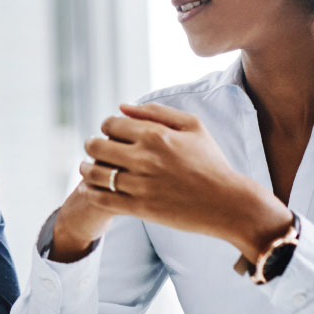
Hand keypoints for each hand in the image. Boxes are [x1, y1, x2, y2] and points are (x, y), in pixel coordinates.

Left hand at [78, 103, 293, 260]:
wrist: (227, 203)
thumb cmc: (211, 162)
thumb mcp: (193, 126)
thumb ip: (157, 112)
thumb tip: (122, 105)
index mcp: (156, 134)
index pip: (111, 124)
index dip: (106, 127)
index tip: (110, 133)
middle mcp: (145, 158)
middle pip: (97, 146)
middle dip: (91, 145)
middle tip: (93, 148)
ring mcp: (141, 184)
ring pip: (95, 173)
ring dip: (86, 169)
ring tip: (86, 168)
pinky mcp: (140, 208)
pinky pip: (102, 199)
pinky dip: (90, 192)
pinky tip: (91, 189)